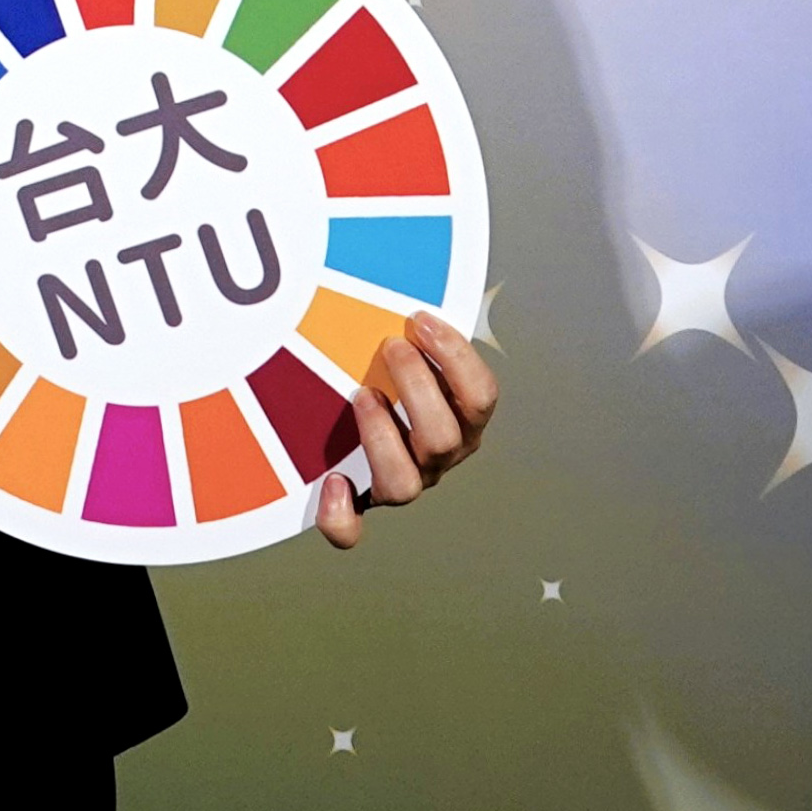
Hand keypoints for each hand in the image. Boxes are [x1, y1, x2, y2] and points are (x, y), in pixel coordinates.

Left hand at [313, 309, 495, 546]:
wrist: (346, 400)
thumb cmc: (383, 360)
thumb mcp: (409, 341)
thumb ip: (418, 323)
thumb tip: (406, 283)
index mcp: (461, 417)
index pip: (481, 397)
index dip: (456, 358)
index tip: (420, 319)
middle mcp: (436, 456)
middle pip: (444, 439)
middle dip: (418, 386)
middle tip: (389, 346)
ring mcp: (399, 479)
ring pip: (404, 485)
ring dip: (382, 437)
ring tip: (360, 394)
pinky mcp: (358, 498)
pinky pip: (352, 527)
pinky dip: (342, 515)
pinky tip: (330, 482)